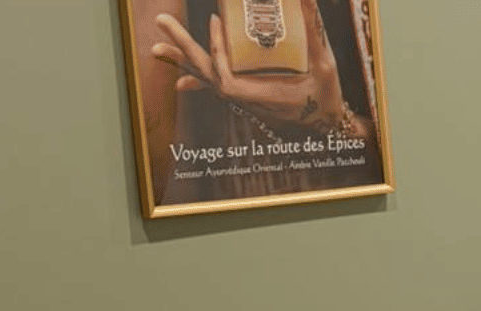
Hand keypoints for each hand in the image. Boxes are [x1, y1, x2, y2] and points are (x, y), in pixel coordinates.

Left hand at [150, 0, 359, 136]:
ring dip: (181, 61)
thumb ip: (313, 30)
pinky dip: (196, 79)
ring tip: (155, 46)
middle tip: (162, 20)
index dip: (218, 52)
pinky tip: (179, 81)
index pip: (227, 80)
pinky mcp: (243, 94)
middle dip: (183, 46)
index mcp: (264, 96)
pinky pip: (214, 87)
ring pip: (206, 80)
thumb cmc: (325, 95)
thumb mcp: (324, 63)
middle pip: (207, 74)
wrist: (325, 121)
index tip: (217, 23)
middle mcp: (247, 99)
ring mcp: (243, 98)